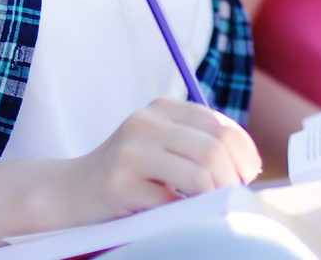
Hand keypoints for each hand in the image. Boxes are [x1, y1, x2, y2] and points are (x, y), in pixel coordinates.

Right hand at [54, 97, 262, 225]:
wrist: (70, 192)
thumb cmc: (127, 173)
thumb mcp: (161, 144)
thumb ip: (196, 143)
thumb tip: (249, 165)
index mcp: (161, 108)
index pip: (218, 123)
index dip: (243, 150)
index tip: (250, 173)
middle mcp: (145, 123)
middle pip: (213, 148)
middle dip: (233, 177)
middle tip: (234, 195)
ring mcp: (130, 152)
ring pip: (199, 173)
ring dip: (215, 196)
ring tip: (212, 205)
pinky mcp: (119, 185)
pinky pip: (172, 202)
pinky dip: (184, 211)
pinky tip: (177, 213)